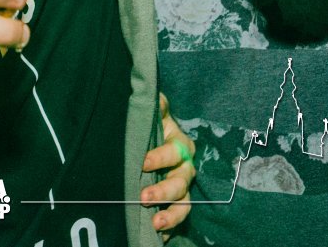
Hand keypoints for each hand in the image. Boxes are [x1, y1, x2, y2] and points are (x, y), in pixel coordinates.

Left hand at [141, 93, 194, 237]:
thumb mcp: (155, 114)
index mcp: (180, 145)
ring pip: (183, 204)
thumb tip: (155, 95)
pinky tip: (157, 239)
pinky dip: (168, 231)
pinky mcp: (174, 205)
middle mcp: (184, 168)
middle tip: (143, 198)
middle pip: (180, 182)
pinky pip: (177, 220)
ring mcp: (181, 189)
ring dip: (171, 215)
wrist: (153, 141)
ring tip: (155, 224)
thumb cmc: (152, 126)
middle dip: (163, 191)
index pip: (174, 152)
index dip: (160, 157)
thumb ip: (157, 105)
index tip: (142, 163)